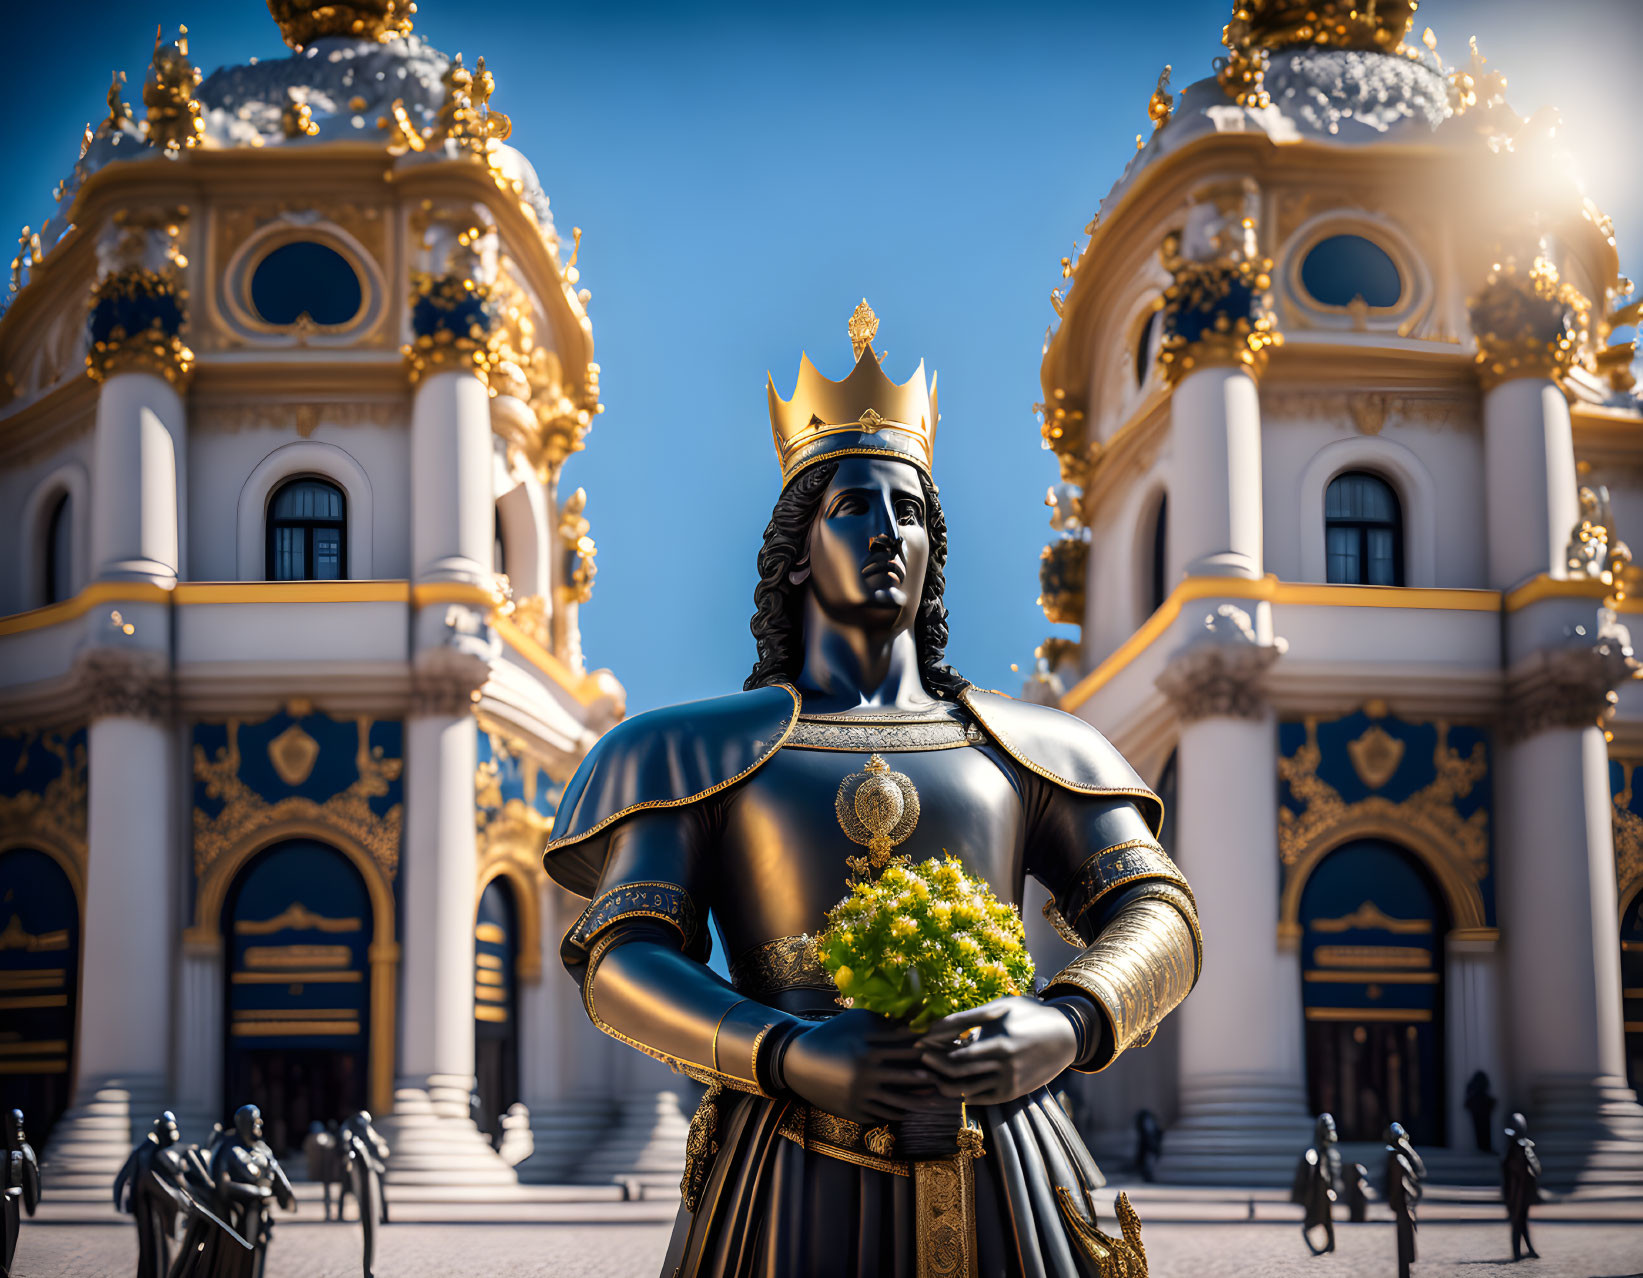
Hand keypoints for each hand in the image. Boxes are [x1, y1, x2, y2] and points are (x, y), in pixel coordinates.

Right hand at [778, 1009, 937, 1125]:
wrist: (798, 1061)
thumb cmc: (833, 1035)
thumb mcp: (857, 1021)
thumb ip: (886, 1021)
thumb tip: (916, 1017)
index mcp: (869, 1049)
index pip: (908, 1051)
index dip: (930, 1052)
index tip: (949, 1051)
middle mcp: (866, 1074)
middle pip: (908, 1078)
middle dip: (932, 1079)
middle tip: (953, 1080)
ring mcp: (859, 1095)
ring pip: (898, 1102)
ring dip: (921, 1103)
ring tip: (937, 1100)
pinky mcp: (853, 1111)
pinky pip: (882, 1114)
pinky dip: (898, 1113)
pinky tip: (910, 1110)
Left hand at [916, 996, 1078, 1105]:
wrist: (1066, 1036)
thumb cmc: (1029, 1015)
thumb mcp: (1002, 1006)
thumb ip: (972, 1018)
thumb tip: (939, 1027)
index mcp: (998, 1037)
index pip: (956, 1043)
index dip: (933, 1041)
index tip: (919, 1041)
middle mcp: (1003, 1059)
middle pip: (956, 1066)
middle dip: (934, 1062)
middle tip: (920, 1058)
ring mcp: (1007, 1078)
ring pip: (964, 1086)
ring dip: (943, 1082)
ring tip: (931, 1075)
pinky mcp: (1011, 1092)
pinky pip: (977, 1097)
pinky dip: (961, 1093)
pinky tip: (951, 1084)